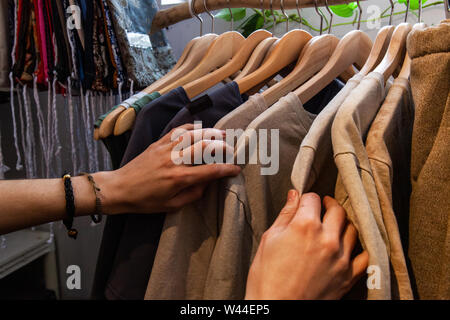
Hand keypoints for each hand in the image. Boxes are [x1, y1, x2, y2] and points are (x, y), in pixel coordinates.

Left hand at [94, 124, 240, 214]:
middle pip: (204, 147)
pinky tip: (198, 128)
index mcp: (179, 178)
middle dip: (221, 147)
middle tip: (231, 150)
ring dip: (209, 132)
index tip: (236, 169)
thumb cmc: (144, 201)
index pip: (210, 171)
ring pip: (192, 135)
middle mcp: (174, 160)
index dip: (226, 169)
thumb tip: (206, 184)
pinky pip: (177, 131)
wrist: (119, 189)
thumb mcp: (171, 206)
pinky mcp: (157, 143)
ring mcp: (165, 149)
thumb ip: (192, 195)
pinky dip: (190, 128)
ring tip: (221, 134)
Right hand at [245, 191, 368, 299]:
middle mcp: (326, 238)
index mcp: (305, 226)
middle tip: (322, 208)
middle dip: (328, 205)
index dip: (306, 200)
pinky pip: (363, 256)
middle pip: (337, 210)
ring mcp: (340, 258)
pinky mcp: (348, 276)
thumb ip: (285, 215)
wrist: (276, 308)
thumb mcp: (270, 239)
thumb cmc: (266, 276)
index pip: (313, 199)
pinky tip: (347, 248)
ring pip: (352, 229)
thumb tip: (294, 196)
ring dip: (342, 224)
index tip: (303, 204)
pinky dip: (356, 249)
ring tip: (333, 227)